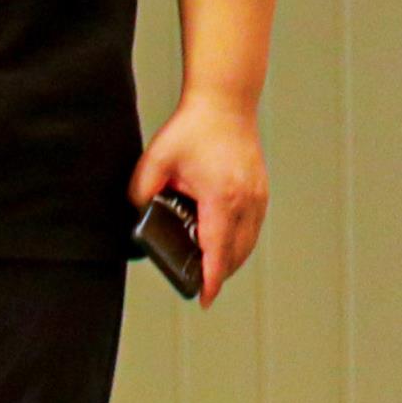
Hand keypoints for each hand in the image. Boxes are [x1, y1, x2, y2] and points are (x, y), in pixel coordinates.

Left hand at [134, 94, 269, 305]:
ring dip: (232, 261)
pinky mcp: (261, 191)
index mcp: (220, 197)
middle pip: (236, 253)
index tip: (204, 298)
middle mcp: (245, 200)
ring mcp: (257, 196)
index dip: (210, 278)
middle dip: (219, 275)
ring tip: (213, 272)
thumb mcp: (156, 159)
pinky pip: (254, 228)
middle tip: (201, 289)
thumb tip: (140, 213)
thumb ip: (141, 190)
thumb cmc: (194, 129)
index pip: (216, 249)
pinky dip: (241, 243)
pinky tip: (227, 246)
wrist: (226, 104)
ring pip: (248, 243)